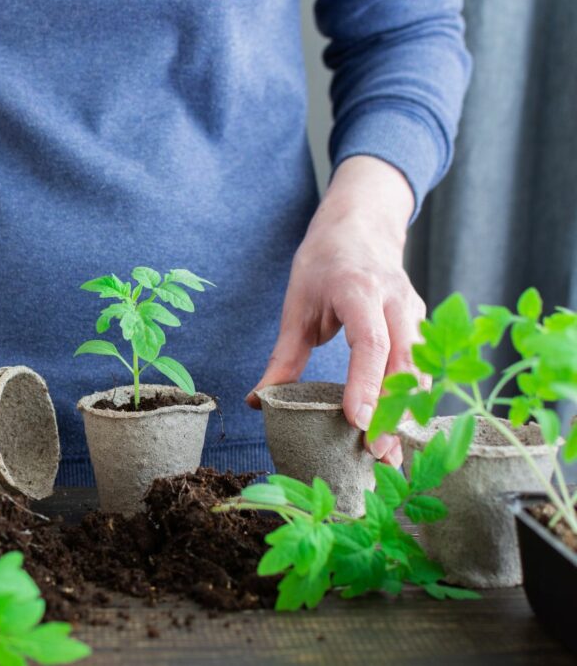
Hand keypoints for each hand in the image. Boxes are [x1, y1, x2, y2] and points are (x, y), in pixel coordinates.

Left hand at [247, 155, 426, 467]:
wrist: (363, 226)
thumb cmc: (324, 264)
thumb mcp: (297, 305)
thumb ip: (283, 357)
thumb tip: (259, 401)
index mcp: (360, 290)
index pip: (370, 342)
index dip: (366, 384)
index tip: (357, 421)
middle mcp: (397, 302)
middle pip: (404, 363)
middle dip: (392, 412)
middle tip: (378, 457)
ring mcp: (417, 314)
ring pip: (421, 371)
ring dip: (407, 415)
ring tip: (391, 457)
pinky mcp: (425, 327)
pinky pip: (424, 369)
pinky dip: (414, 404)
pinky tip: (401, 435)